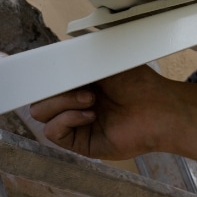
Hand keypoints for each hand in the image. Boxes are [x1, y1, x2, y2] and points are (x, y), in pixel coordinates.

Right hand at [29, 65, 174, 158]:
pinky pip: (53, 132)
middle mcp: (74, 103)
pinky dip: (67, 119)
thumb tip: (53, 55)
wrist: (158, 108)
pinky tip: (90, 114)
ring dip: (62, 103)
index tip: (45, 69)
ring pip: (41, 114)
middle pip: (39, 98)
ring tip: (91, 99)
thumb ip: (78, 61)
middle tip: (83, 87)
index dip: (44, 77)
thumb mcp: (105, 63)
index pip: (47, 82)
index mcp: (79, 83)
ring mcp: (75, 123)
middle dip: (55, 90)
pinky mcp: (80, 142)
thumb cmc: (139, 84)